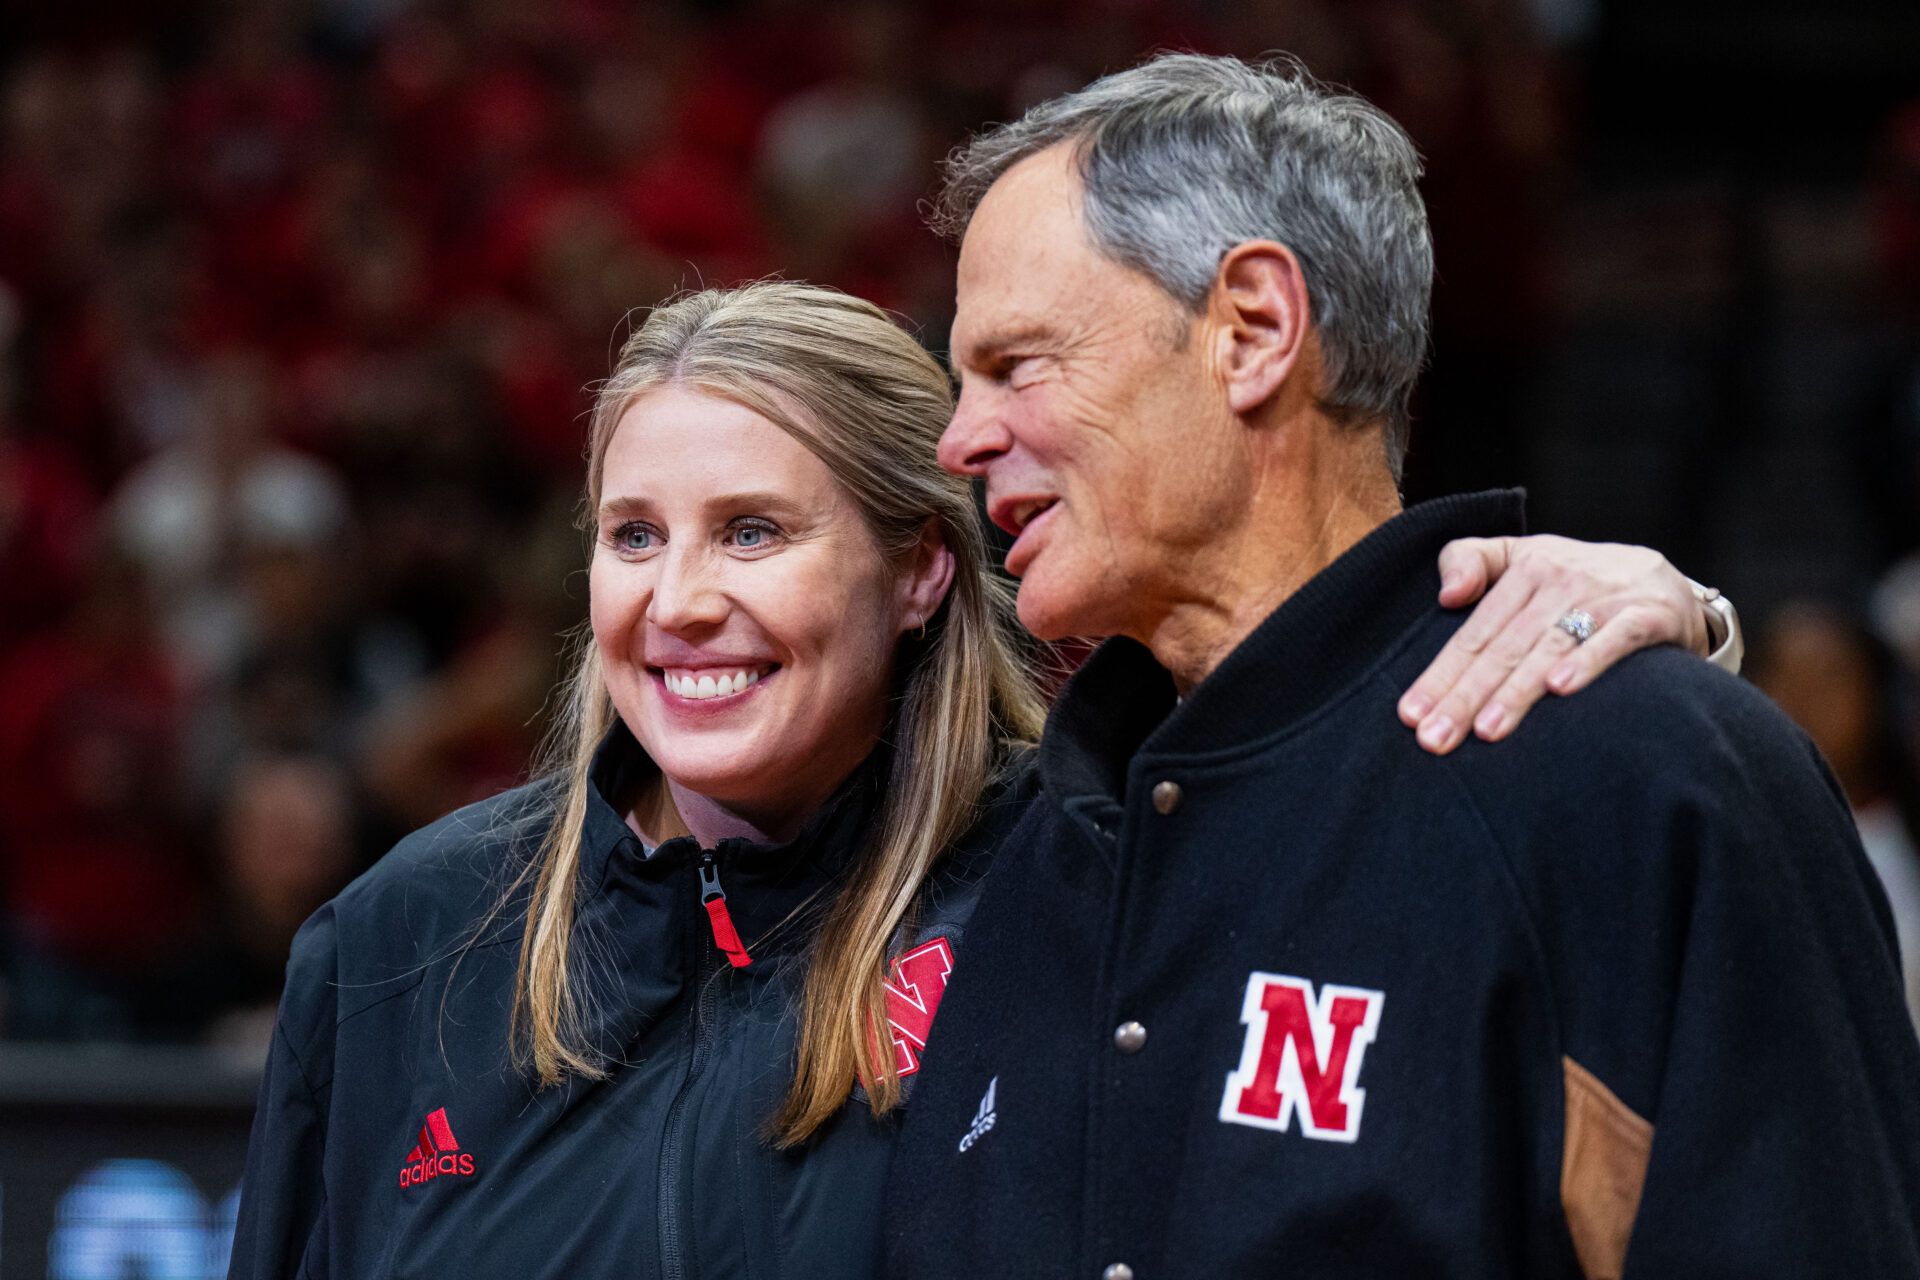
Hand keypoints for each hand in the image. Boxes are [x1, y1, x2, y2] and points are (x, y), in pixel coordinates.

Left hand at [1397, 535, 1709, 754]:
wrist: (1663, 579)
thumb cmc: (1575, 579)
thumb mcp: (1521, 557)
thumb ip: (1471, 560)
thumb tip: (1446, 594)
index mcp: (1524, 569)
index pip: (1474, 632)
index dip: (1441, 674)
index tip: (1411, 716)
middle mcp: (1560, 580)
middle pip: (1503, 647)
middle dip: (1466, 696)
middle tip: (1435, 739)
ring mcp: (1604, 597)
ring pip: (1549, 647)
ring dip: (1516, 691)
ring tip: (1486, 730)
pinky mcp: (1648, 614)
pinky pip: (1613, 640)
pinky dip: (1587, 663)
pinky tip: (1559, 691)